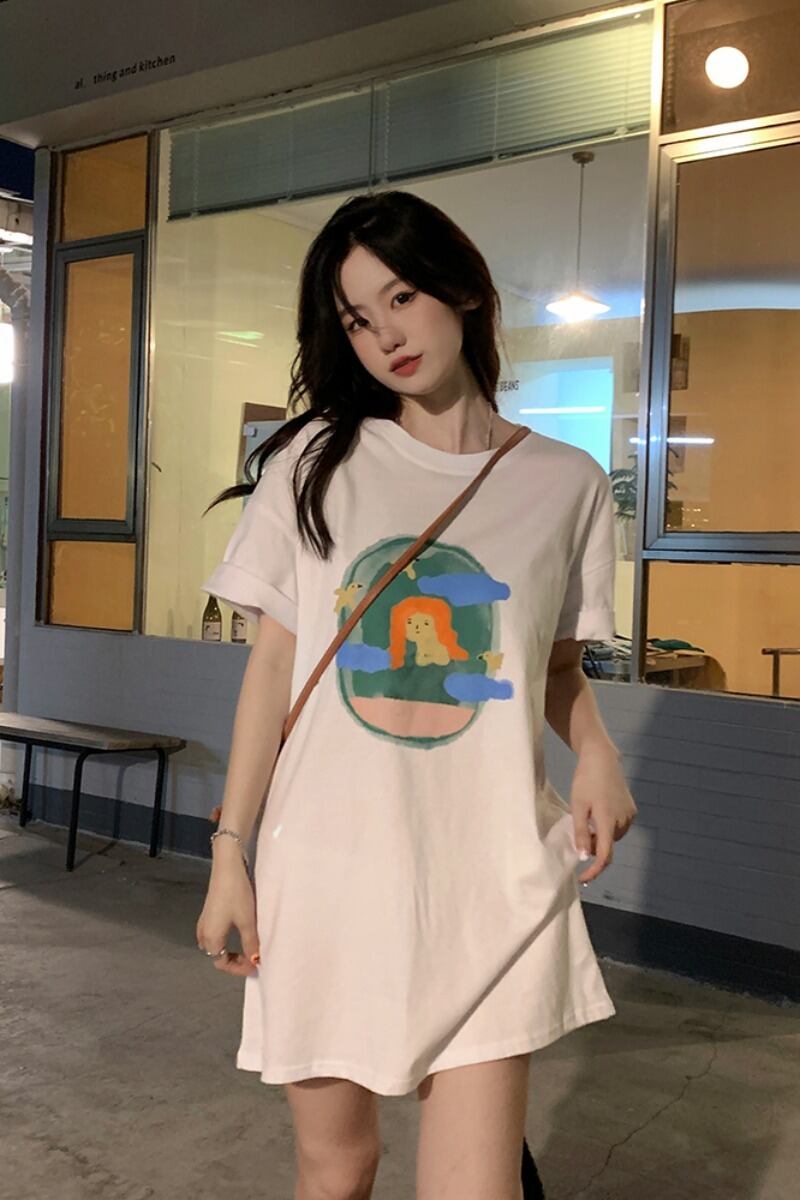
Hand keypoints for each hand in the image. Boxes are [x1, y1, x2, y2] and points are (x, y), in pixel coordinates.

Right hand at [196, 849, 260, 976]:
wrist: (228, 867)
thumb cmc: (237, 894)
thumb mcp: (247, 921)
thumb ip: (251, 944)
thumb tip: (256, 960)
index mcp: (211, 938)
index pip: (222, 964)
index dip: (240, 968)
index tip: (256, 967)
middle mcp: (203, 933)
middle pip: (216, 956)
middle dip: (234, 962)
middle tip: (253, 960)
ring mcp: (204, 921)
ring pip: (214, 946)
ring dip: (229, 951)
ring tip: (248, 949)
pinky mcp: (208, 912)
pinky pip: (214, 935)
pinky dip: (225, 941)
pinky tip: (237, 934)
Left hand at [570, 743, 636, 884]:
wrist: (602, 758)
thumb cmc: (585, 780)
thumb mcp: (577, 806)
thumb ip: (580, 832)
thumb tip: (583, 856)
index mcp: (608, 820)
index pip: (604, 855)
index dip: (594, 870)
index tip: (583, 878)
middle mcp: (623, 820)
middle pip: (608, 846)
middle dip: (593, 847)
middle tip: (579, 833)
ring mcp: (630, 815)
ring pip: (613, 837)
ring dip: (601, 836)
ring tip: (588, 819)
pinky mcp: (632, 810)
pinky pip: (619, 827)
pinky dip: (608, 827)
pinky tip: (599, 812)